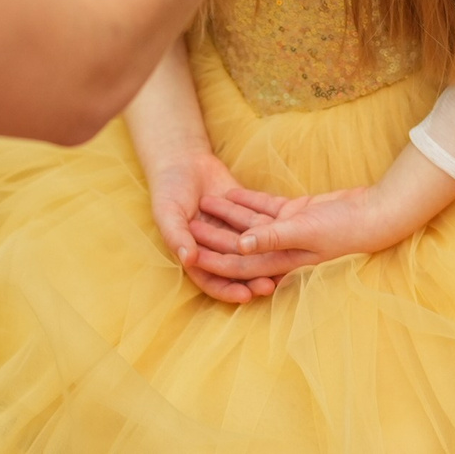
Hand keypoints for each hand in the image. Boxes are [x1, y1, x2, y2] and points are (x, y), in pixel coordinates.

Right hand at [146, 153, 289, 302]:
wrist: (183, 159)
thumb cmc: (168, 188)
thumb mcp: (167, 212)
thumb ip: (177, 236)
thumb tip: (189, 259)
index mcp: (194, 255)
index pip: (212, 280)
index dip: (227, 290)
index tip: (244, 295)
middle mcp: (215, 248)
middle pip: (235, 270)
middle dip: (252, 280)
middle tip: (269, 286)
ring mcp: (231, 232)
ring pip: (251, 252)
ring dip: (265, 261)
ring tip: (283, 269)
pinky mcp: (245, 215)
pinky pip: (260, 227)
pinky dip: (271, 234)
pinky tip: (286, 238)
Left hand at [188, 182, 416, 281]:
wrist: (373, 213)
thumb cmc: (344, 229)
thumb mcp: (306, 231)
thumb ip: (272, 238)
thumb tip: (240, 246)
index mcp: (282, 261)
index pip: (240, 264)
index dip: (215, 261)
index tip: (190, 255)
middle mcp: (282, 249)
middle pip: (240, 244)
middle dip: (215, 237)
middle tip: (188, 225)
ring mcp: (289, 230)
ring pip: (250, 224)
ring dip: (228, 215)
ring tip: (203, 201)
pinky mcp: (297, 213)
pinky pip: (266, 208)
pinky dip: (249, 202)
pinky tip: (230, 192)